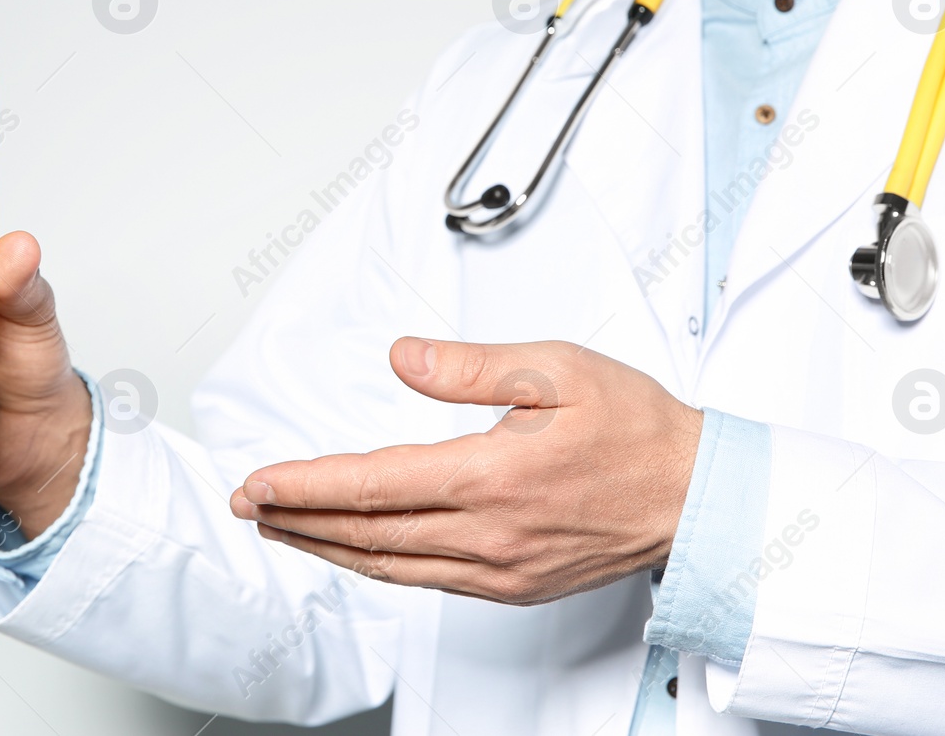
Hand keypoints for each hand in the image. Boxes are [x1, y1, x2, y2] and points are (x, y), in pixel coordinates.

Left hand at [229, 338, 702, 604]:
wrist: (694, 496)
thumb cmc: (635, 429)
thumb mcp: (557, 369)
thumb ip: (470, 367)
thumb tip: (402, 359)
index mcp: (493, 476)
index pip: (374, 485)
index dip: (306, 485)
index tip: (260, 481)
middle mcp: (489, 534)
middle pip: (367, 534)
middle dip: (297, 517)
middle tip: (249, 503)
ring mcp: (498, 569)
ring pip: (389, 565)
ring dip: (326, 546)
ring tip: (282, 524)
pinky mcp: (510, 586)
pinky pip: (424, 579)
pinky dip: (375, 564)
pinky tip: (354, 549)